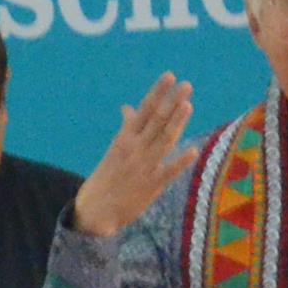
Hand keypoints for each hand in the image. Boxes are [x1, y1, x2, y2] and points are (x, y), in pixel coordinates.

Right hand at [70, 76, 199, 238]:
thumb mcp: (114, 149)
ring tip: (188, 105)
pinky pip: (168, 172)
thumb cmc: (106, 176)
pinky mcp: (151, 186)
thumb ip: (127, 128)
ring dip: (176, 123)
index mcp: (125, 138)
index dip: (158, 92)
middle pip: (156, 121)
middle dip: (171, 102)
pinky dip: (179, 161)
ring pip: (163, 141)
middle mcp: (134, 148)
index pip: (144, 109)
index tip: (170, 76)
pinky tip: (192, 150)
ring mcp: (143, 166)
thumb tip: (128, 108)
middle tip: (186, 85)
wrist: (95, 210)